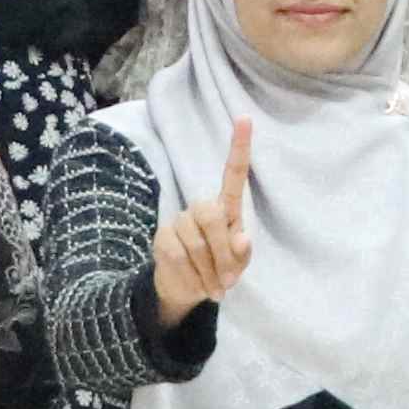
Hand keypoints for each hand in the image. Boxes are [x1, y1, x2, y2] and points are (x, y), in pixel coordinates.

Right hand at [149, 119, 255, 323]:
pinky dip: (194, 277)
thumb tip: (241, 238)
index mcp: (226, 209)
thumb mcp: (237, 265)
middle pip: (212, 215)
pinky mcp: (162, 236)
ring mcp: (180, 220)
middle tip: (230, 281)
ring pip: (196, 243)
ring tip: (216, 288)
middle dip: (223, 252)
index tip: (245, 118)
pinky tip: (197, 285)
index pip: (233, 174)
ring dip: (210, 273)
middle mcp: (201, 207)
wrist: (185, 290)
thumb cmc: (218, 269)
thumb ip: (241, 254)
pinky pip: (179, 256)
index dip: (239, 147)